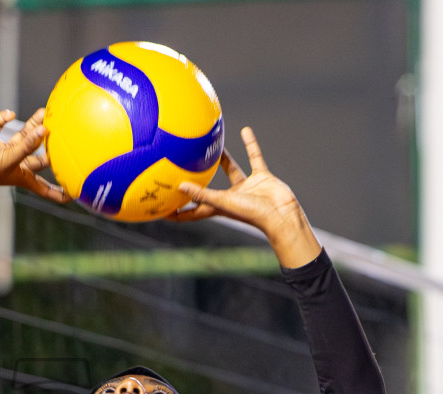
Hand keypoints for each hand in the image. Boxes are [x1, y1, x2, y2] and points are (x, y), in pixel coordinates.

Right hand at [0, 109, 65, 230]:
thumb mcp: (11, 158)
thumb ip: (28, 144)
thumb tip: (45, 129)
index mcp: (22, 175)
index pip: (44, 187)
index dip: (57, 192)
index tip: (72, 195)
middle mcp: (15, 163)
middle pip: (37, 154)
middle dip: (48, 144)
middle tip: (62, 130)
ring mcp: (2, 150)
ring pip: (22, 136)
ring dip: (32, 125)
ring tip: (43, 112)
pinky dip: (4, 119)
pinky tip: (11, 113)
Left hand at [170, 127, 320, 267]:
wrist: (282, 214)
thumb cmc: (253, 214)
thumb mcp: (223, 202)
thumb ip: (202, 193)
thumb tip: (179, 186)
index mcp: (217, 207)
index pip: (191, 211)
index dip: (176, 211)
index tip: (159, 206)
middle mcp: (229, 197)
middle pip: (207, 189)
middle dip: (194, 183)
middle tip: (178, 169)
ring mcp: (246, 187)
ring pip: (230, 170)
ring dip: (222, 159)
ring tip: (211, 144)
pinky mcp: (261, 178)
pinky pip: (254, 158)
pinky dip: (251, 145)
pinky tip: (244, 131)